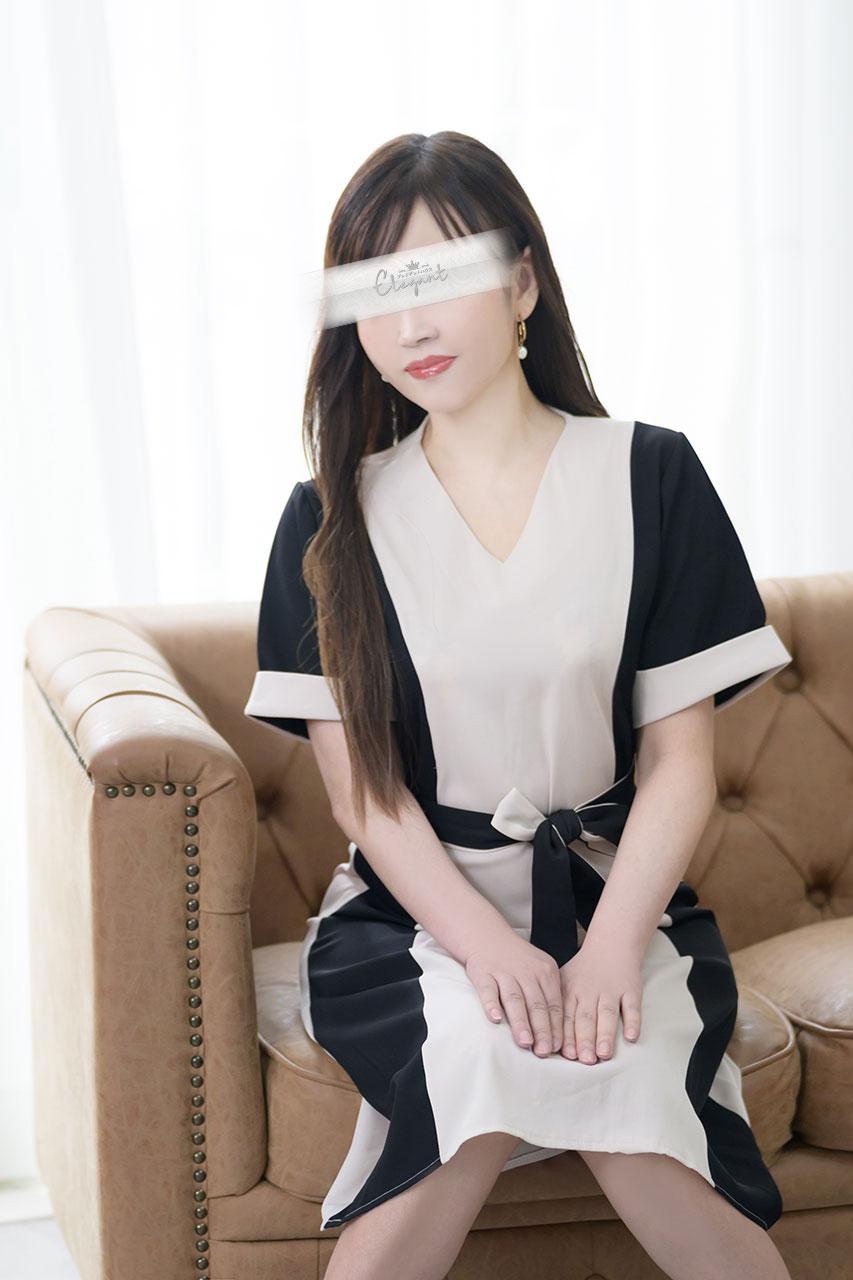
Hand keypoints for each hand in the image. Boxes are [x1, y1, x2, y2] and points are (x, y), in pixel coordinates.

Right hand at [465, 932, 563, 1056]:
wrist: (487, 935)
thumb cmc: (517, 960)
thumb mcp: (539, 970)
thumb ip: (548, 997)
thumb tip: (556, 1034)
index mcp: (546, 972)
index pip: (554, 1004)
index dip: (556, 1027)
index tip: (558, 1048)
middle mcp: (527, 971)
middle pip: (537, 1004)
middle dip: (542, 1030)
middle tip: (544, 1052)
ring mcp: (504, 972)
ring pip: (515, 1000)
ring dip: (520, 1022)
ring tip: (525, 1042)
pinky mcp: (483, 972)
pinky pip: (488, 990)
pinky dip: (491, 1004)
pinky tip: (495, 1018)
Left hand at [558, 939, 643, 1062]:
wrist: (611, 944)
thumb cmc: (584, 970)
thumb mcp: (564, 981)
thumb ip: (557, 1008)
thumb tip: (547, 1039)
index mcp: (571, 991)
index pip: (566, 1016)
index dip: (566, 1036)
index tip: (566, 1055)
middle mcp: (590, 991)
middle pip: (586, 1018)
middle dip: (584, 1039)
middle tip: (585, 1060)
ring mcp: (611, 991)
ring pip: (607, 1014)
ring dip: (605, 1033)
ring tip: (604, 1053)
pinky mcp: (631, 990)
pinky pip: (633, 1007)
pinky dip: (633, 1022)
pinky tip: (631, 1037)